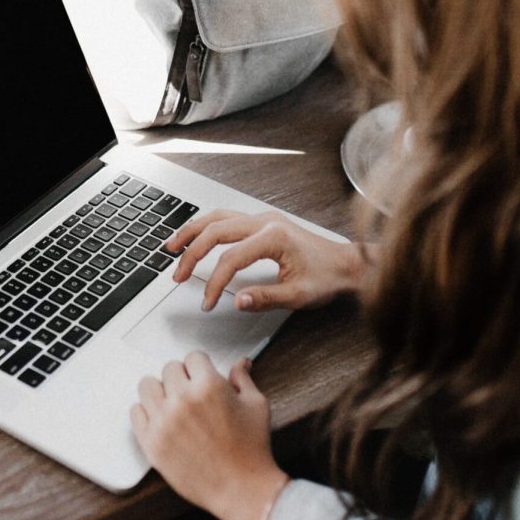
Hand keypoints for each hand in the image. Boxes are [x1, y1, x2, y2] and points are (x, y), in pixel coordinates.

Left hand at [131, 352, 288, 519]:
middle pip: (169, 369)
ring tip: (173, 403)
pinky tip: (161, 419)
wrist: (242, 490)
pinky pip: (135, 412)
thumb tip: (240, 363)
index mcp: (208, 386)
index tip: (202, 376)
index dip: (201, 367)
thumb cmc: (252, 450)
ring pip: (147, 385)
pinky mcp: (151, 442)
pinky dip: (146, 413)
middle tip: (192, 393)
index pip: (193, 357)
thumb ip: (242, 379)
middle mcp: (182, 399)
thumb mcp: (256, 406)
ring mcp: (164, 421)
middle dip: (182, 378)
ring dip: (160, 391)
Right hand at [168, 209, 367, 312]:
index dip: (214, 282)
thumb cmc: (327, 277)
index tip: (207, 302)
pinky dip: (206, 226)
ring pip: (217, 217)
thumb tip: (237, 301)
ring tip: (172, 247)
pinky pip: (226, 217)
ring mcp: (263, 218)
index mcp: (273, 237)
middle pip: (215, 230)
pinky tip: (195, 236)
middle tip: (177, 275)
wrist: (347, 264)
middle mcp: (265, 221)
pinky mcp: (262, 221)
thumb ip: (265, 298)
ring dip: (192, 231)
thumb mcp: (298, 295)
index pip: (230, 259)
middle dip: (192, 253)